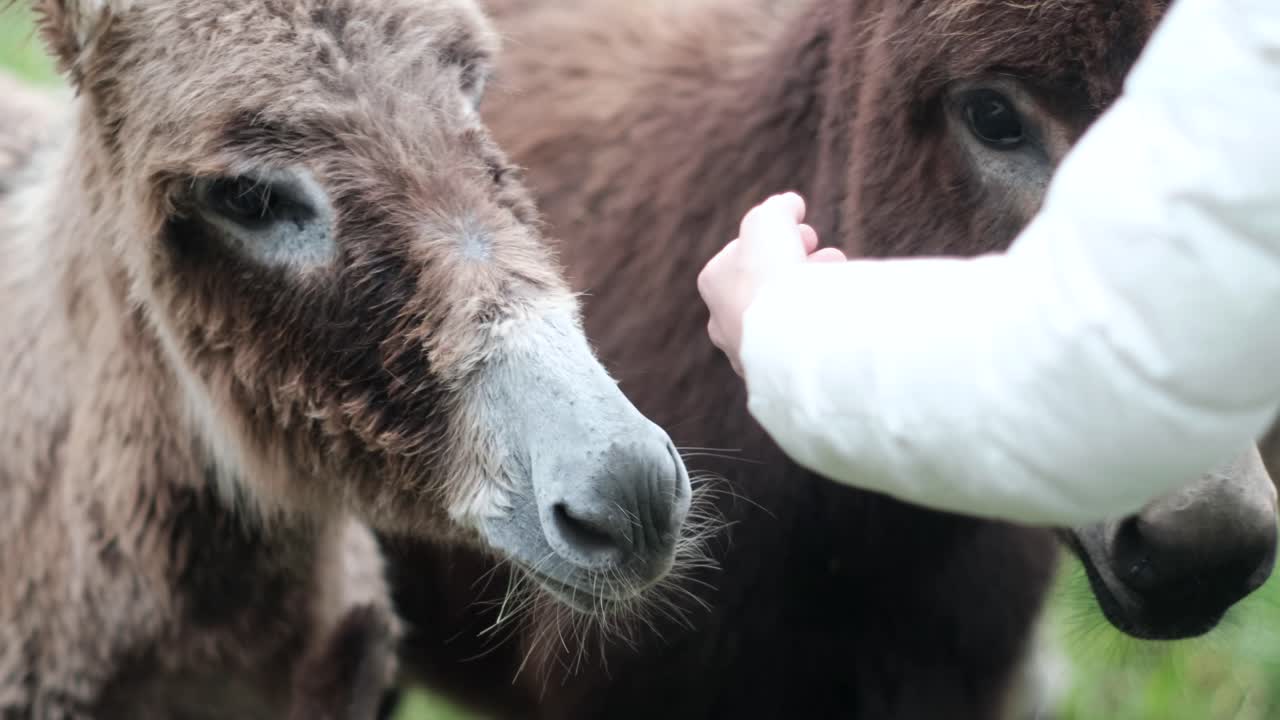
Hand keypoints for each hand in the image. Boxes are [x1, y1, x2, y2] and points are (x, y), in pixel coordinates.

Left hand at [697, 192, 845, 375]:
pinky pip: (798, 345)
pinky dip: (818, 327)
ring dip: (813, 294)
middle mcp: (724, 320)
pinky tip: (837, 319)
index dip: (781, 237)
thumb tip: (790, 205)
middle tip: (828, 257)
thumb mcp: (771, 220)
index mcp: (714, 282)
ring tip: (840, 281)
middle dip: (801, 264)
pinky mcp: (775, 376)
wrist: (786, 336)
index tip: (808, 235)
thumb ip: (778, 208)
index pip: (748, 252)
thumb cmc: (770, 272)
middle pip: (768, 284)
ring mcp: (749, 352)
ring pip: (784, 316)